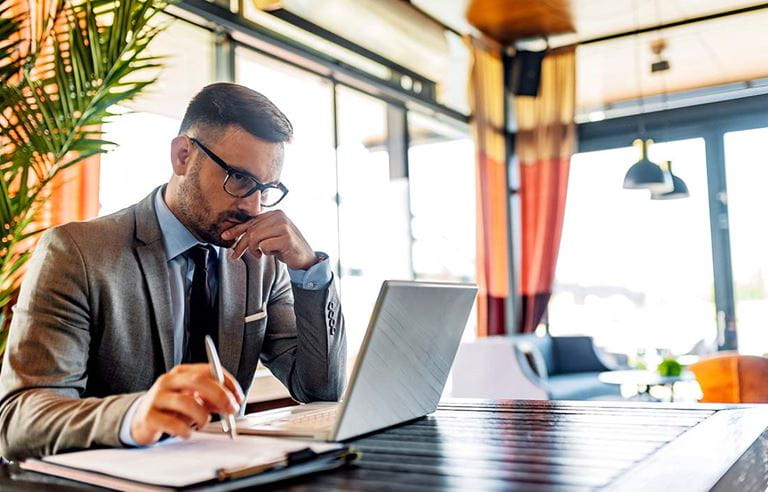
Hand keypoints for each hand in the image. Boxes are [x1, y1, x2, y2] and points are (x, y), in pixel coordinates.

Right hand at [130, 363, 244, 445]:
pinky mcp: (149, 416)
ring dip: (202, 416)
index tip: (238, 397)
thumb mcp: (193, 399)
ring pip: (186, 402)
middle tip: (230, 410)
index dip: (227, 382)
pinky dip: (186, 431)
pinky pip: (173, 423)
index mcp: (182, 372)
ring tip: (203, 423)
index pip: (209, 370)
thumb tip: (230, 403)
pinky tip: (187, 433)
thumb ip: (211, 398)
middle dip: (219, 396)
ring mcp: (157, 397)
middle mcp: (168, 381)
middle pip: (198, 381)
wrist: (141, 421)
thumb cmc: (172, 408)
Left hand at [221, 210, 317, 269]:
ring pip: (255, 237)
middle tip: (235, 256)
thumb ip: (257, 232)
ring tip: (260, 254)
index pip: (251, 221)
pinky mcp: (286, 237)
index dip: (236, 230)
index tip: (224, 236)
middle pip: (251, 230)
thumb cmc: (286, 248)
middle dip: (241, 245)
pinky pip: (264, 246)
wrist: (306, 258)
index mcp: (274, 213)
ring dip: (254, 249)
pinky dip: (266, 253)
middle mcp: (279, 216)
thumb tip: (234, 235)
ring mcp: (283, 226)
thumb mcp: (270, 237)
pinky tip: (274, 253)